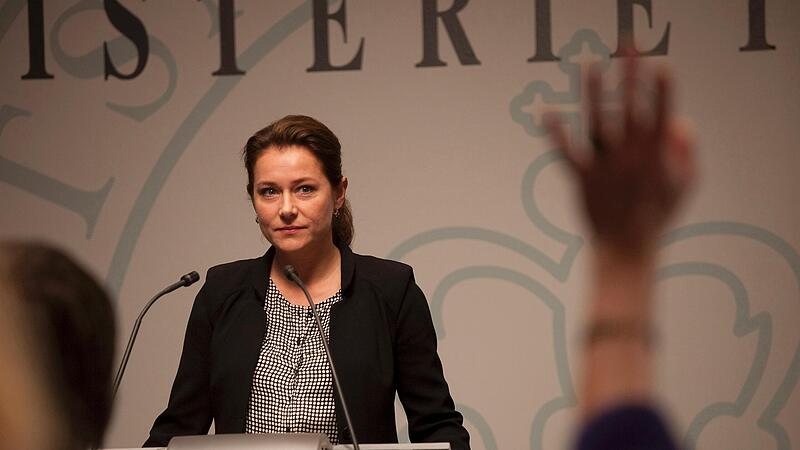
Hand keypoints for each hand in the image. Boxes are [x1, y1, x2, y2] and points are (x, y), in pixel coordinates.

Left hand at [546, 53, 695, 259]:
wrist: (626, 249)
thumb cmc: (657, 215)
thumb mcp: (684, 185)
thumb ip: (686, 152)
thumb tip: (679, 121)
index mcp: (658, 156)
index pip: (662, 112)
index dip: (662, 87)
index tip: (660, 63)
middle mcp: (632, 156)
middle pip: (630, 106)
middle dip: (631, 72)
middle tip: (628, 43)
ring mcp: (606, 166)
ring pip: (599, 121)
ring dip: (594, 90)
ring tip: (590, 63)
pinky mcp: (583, 178)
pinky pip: (568, 152)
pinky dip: (556, 134)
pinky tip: (546, 112)